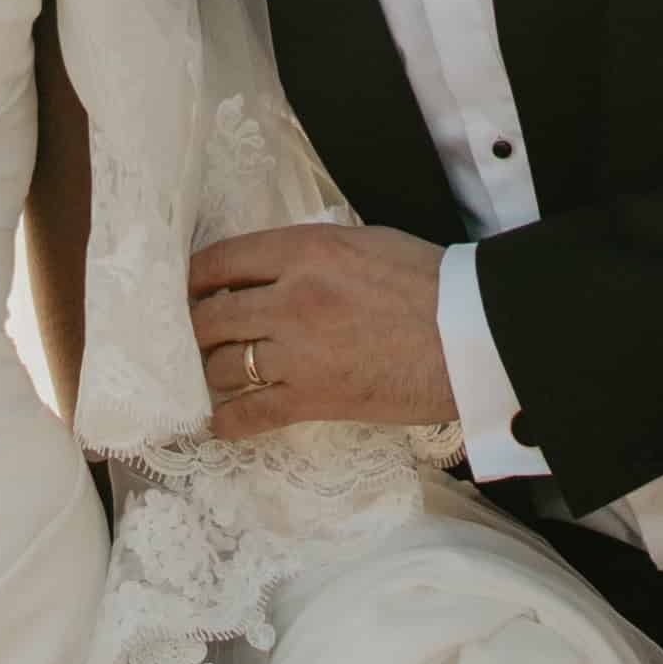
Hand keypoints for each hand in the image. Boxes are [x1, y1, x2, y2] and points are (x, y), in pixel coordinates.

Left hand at [185, 220, 454, 444]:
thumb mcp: (362, 241)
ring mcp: (299, 353)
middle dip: (198, 328)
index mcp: (304, 251)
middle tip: (198, 335)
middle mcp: (290, 299)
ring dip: (213, 371)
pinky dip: (228, 422)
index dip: (196, 278)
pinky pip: (251, 414)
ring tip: (215, 373)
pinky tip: (220, 423)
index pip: (220, 261)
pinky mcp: (314, 399)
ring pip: (222, 367)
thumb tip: (270, 268)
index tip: (191, 289)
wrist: (471, 335)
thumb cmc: (428, 281)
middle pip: (210, 317)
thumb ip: (309, 252)